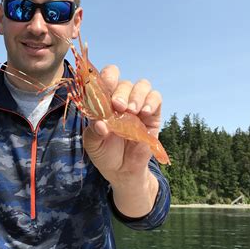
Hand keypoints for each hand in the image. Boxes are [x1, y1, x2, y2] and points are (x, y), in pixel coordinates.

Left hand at [83, 65, 160, 215]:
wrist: (122, 170)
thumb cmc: (104, 153)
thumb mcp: (93, 144)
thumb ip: (94, 132)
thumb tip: (100, 124)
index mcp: (102, 102)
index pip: (104, 80)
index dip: (105, 78)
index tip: (104, 86)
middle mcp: (120, 100)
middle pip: (123, 82)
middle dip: (120, 92)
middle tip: (118, 106)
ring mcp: (137, 105)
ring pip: (141, 85)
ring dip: (136, 95)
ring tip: (131, 111)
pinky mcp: (152, 114)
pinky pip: (156, 98)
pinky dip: (151, 102)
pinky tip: (144, 113)